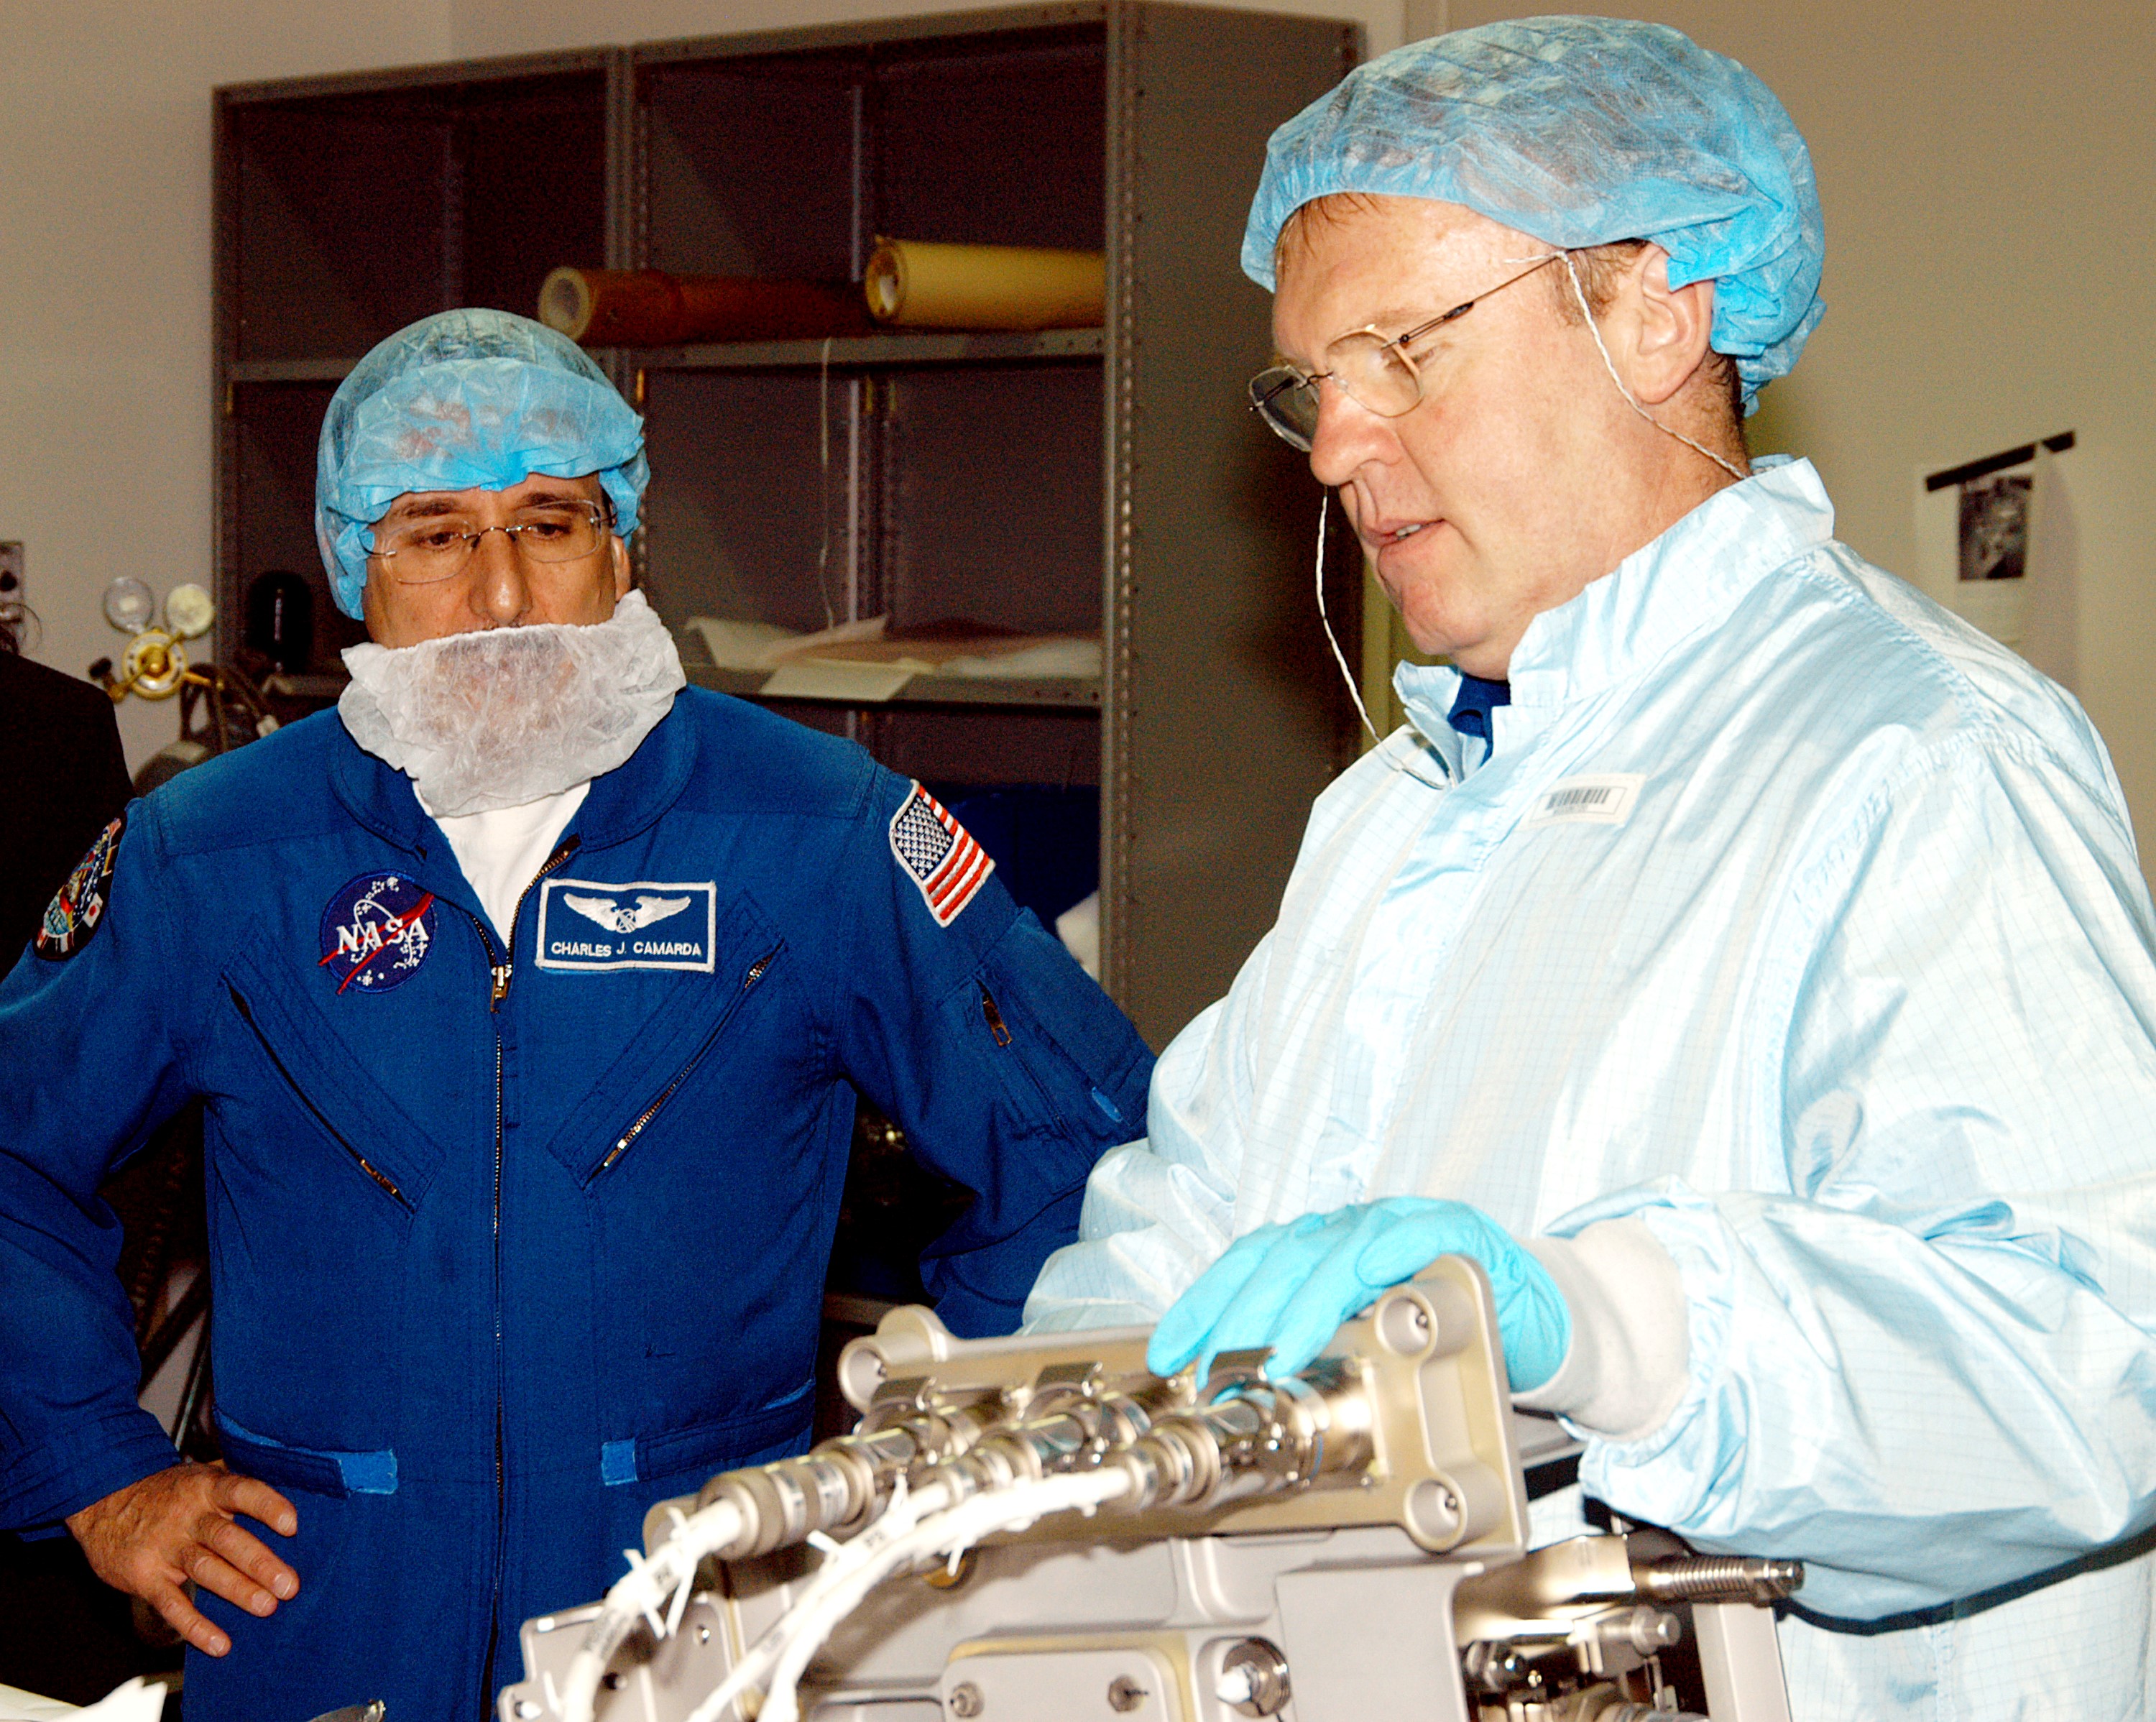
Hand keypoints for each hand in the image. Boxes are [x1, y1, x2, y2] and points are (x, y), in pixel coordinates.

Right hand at [66, 1462, 298, 1655]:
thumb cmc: (168, 1492)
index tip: (292, 1524)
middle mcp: (188, 1516)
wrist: (104, 1500)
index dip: (267, 1506)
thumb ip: (237, 1487)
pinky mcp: (145, 1576)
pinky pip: (172, 1604)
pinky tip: (220, 1643)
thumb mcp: (200, 1477)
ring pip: (205, 1569)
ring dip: (237, 1590)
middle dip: (259, 1563)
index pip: (241, 1491)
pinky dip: (195, 1626)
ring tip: (266, 1606)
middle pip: (227, 1538)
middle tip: (288, 1585)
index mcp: (207, 1488)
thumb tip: (293, 1493)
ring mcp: (165, 1547)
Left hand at [1146, 1197, 1571, 1388]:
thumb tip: (1232, 1385)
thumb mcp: (1365, 1346)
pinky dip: (1371, 1267)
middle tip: (1210, 1368)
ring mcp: (1404, 1225)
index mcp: (1325, 1246)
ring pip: (1333, 1250)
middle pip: (1279, 1256)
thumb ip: (1312, 1347)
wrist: (1544, 1326)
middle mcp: (1356, 1226)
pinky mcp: (1455, 1234)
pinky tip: (1346, 1300)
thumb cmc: (1447, 1338)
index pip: (1250, 1262)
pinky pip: (1408, 1240)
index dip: (1203, 1303)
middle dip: (1235, 1315)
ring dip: (1294, 1305)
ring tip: (1270, 1355)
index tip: (1167, 1353)